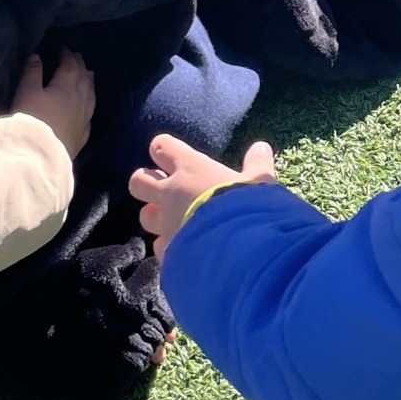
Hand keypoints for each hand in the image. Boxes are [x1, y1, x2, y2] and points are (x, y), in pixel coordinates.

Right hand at [10, 50, 94, 155]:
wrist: (40, 154)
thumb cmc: (31, 120)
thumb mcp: (26, 92)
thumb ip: (32, 73)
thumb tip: (36, 57)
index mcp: (67, 87)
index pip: (70, 66)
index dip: (67, 55)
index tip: (63, 49)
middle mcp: (80, 101)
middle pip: (83, 79)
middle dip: (80, 66)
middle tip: (77, 58)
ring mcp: (84, 119)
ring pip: (91, 96)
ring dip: (89, 83)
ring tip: (89, 75)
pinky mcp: (82, 136)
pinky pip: (90, 116)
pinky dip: (89, 106)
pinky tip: (88, 109)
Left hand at [132, 135, 273, 247]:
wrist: (239, 251)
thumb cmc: (249, 207)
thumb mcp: (260, 182)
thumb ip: (257, 165)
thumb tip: (261, 147)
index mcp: (190, 169)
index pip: (162, 147)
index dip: (165, 149)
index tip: (173, 155)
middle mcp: (171, 194)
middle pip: (139, 181)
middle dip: (147, 183)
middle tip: (164, 188)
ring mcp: (166, 225)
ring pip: (145, 216)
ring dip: (155, 216)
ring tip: (173, 220)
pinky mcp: (169, 252)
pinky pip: (160, 248)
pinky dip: (168, 248)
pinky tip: (183, 251)